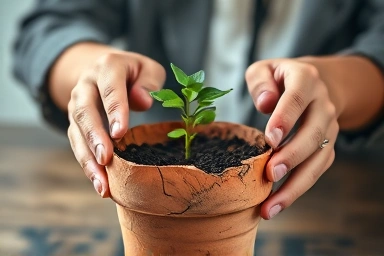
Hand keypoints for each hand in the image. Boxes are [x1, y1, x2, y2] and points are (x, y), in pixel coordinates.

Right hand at [67, 52, 165, 196]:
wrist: (103, 69)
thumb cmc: (133, 72)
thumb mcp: (148, 68)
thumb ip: (149, 81)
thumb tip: (143, 101)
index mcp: (107, 67)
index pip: (110, 89)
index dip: (114, 110)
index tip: (120, 133)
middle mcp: (86, 85)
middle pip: (85, 111)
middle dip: (94, 137)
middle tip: (105, 159)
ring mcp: (77, 105)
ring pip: (76, 132)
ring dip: (87, 159)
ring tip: (102, 184)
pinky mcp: (75, 123)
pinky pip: (78, 145)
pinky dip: (87, 165)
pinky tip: (100, 184)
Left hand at [246, 58, 338, 218]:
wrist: (315, 84)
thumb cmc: (280, 79)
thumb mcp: (265, 68)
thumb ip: (260, 80)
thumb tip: (264, 104)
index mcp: (305, 79)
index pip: (297, 98)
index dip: (285, 118)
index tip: (270, 140)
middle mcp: (323, 105)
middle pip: (313, 134)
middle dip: (292, 156)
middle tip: (271, 174)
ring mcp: (328, 128)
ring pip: (318, 159)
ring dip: (296, 184)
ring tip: (270, 206)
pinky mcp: (327, 146)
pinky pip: (317, 169)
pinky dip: (298, 188)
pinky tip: (277, 204)